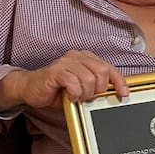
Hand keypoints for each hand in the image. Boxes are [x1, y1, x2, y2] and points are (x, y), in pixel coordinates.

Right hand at [0, 50, 128, 111]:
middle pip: (102, 72)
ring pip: (88, 79)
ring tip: (77, 97)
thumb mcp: (82, 88)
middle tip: (89, 97)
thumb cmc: (58, 89)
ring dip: (85, 94)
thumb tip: (115, 94)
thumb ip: (96, 87)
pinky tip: (70, 96)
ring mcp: (66, 62)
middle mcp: (78, 56)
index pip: (109, 68)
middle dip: (99, 89)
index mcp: (87, 58)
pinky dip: (75, 93)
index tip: (123, 94)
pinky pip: (73, 82)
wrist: (31, 89)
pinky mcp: (55, 71)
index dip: (119, 82)